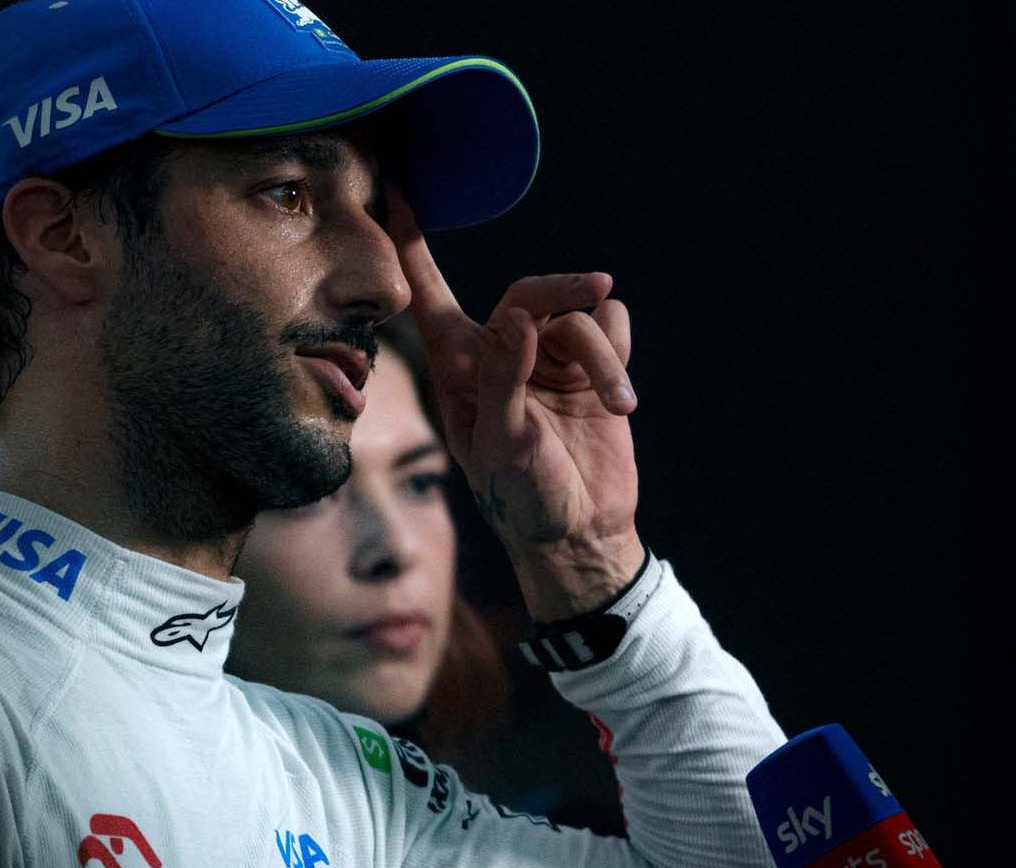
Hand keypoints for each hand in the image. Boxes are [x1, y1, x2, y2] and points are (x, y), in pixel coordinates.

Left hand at [386, 188, 643, 620]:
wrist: (582, 534)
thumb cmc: (522, 500)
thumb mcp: (503, 445)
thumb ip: (506, 378)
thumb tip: (521, 317)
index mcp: (461, 368)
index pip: (429, 293)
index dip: (412, 241)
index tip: (394, 186)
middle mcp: (504, 352)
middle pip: (530, 289)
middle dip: (563, 289)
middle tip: (596, 289)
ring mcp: (551, 359)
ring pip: (579, 312)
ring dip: (603, 352)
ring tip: (616, 402)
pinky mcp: (595, 369)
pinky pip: (611, 324)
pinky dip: (621, 350)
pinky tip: (620, 397)